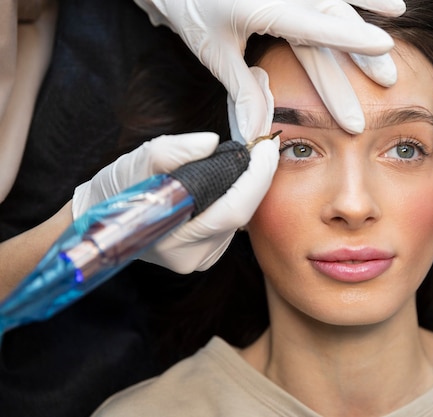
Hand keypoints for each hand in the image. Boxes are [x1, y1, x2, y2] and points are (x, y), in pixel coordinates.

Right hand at [72, 132, 278, 272]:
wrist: (102, 219)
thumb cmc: (117, 190)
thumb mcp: (137, 163)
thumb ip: (173, 152)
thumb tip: (212, 142)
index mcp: (176, 239)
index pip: (233, 211)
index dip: (256, 179)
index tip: (267, 148)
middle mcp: (193, 257)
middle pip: (242, 216)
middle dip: (258, 179)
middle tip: (264, 148)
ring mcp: (200, 260)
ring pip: (239, 221)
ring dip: (246, 189)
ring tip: (240, 163)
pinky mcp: (206, 255)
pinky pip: (231, 225)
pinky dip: (235, 199)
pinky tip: (229, 183)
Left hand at [133, 0, 405, 136]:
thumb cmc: (190, 9)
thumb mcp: (214, 52)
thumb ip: (243, 91)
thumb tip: (261, 133)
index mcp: (261, 6)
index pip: (313, 28)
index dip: (350, 40)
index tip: (383, 48)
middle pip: (330, 19)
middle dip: (361, 50)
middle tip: (387, 77)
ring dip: (364, 10)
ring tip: (398, 13)